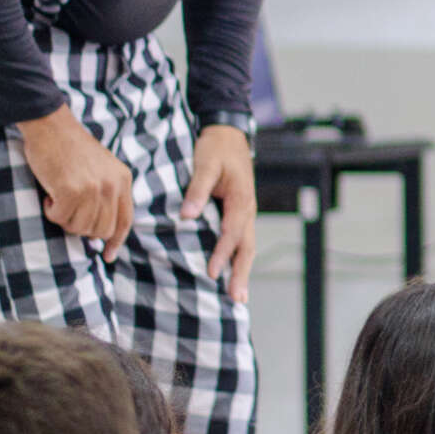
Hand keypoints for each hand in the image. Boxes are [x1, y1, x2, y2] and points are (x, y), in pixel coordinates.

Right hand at [19, 106, 132, 259]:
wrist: (50, 124)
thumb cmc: (69, 147)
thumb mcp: (100, 167)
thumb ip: (106, 193)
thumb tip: (101, 232)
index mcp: (123, 179)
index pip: (125, 220)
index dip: (116, 241)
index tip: (107, 256)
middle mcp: (112, 185)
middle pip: (101, 230)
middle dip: (81, 227)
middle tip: (67, 210)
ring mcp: (93, 188)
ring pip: (79, 227)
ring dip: (64, 218)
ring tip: (58, 196)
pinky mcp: (72, 190)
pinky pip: (59, 218)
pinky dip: (50, 210)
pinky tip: (49, 193)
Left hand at [182, 123, 258, 300]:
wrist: (228, 134)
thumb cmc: (216, 148)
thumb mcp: (205, 164)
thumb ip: (197, 190)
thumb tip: (186, 216)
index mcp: (241, 199)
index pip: (232, 232)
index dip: (222, 253)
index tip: (211, 273)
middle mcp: (248, 209)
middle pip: (247, 247)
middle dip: (241, 274)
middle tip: (237, 299)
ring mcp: (246, 213)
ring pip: (247, 247)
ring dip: (242, 271)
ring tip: (238, 296)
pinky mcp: (240, 213)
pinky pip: (242, 241)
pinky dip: (239, 259)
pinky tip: (233, 273)